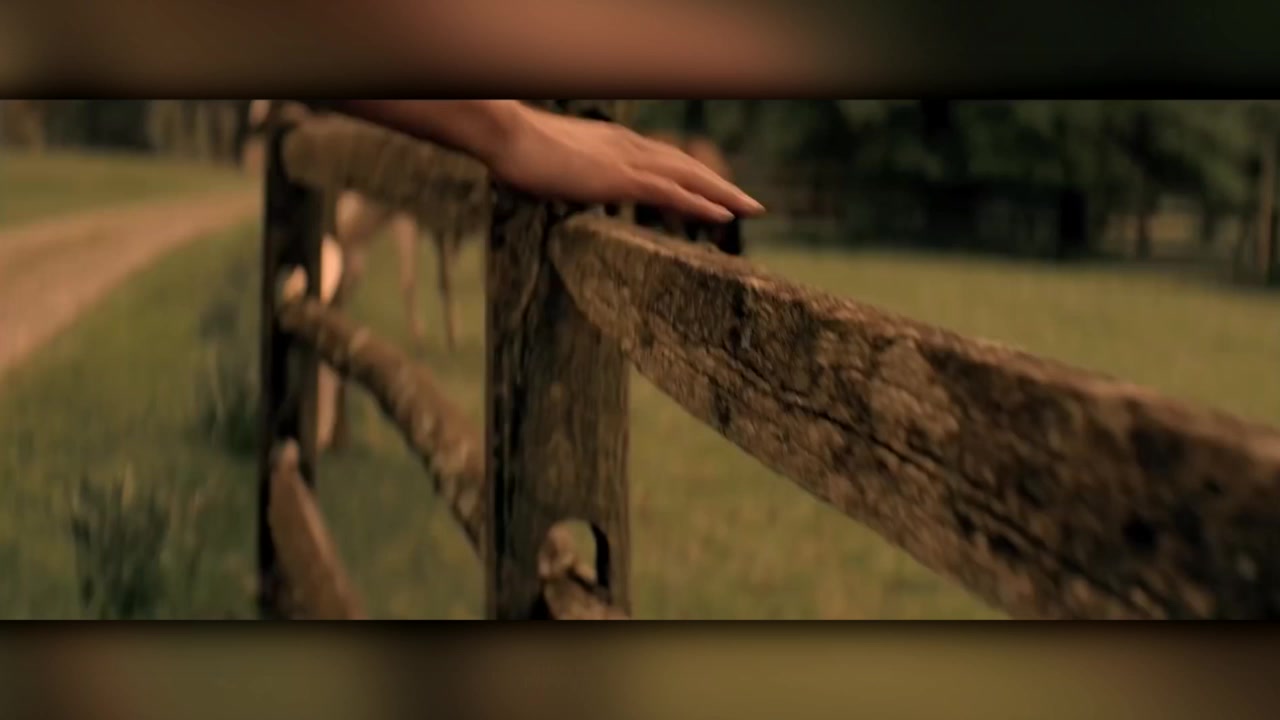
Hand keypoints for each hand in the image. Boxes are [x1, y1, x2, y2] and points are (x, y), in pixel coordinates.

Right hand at [484, 104, 763, 223]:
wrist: (507, 136)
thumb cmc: (519, 153)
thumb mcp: (555, 168)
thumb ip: (572, 178)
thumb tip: (572, 189)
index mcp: (615, 144)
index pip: (665, 161)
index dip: (693, 177)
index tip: (715, 193)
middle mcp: (629, 147)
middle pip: (686, 166)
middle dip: (720, 185)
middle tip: (749, 203)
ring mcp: (626, 161)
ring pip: (688, 176)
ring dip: (723, 193)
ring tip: (750, 208)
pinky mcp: (619, 177)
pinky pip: (670, 192)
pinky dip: (700, 204)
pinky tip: (723, 216)